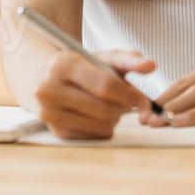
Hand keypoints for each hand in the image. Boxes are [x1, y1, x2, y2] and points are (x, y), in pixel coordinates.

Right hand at [34, 50, 156, 139]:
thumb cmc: (80, 67)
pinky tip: (97, 115)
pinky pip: (94, 137)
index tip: (143, 100)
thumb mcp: (101, 57)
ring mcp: (50, 113)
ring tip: (109, 106)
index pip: (105, 85)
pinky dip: (103, 128)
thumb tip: (151, 66)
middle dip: (122, 108)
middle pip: (104, 109)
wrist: (43, 77)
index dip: (130, 95)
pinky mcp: (55, 131)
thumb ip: (128, 59)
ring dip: (114, 119)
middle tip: (125, 102)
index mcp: (61, 65)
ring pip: (101, 126)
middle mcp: (49, 90)